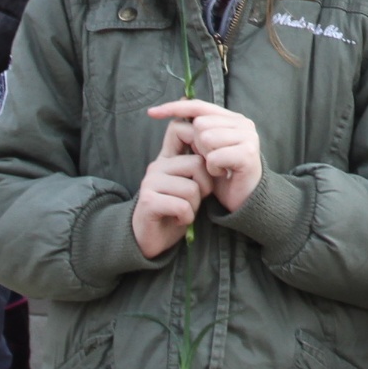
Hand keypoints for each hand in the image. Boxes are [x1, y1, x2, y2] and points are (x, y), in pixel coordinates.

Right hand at [133, 120, 210, 257]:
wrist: (151, 239)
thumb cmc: (176, 211)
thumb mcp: (190, 185)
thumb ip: (198, 167)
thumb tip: (219, 146)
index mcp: (167, 158)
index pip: (179, 129)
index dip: (200, 141)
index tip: (208, 163)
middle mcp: (157, 166)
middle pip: (197, 164)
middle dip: (205, 186)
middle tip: (195, 200)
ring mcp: (150, 182)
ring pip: (191, 187)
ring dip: (194, 205)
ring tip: (184, 211)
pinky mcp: (148, 200)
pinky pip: (182, 205)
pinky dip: (186, 216)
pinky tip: (178, 220)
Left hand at [149, 99, 263, 212]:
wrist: (244, 199)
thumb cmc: (223, 173)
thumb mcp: (206, 148)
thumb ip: (197, 129)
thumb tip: (181, 100)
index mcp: (233, 118)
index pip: (199, 105)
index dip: (174, 108)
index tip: (151, 113)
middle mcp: (243, 123)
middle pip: (200, 124)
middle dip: (197, 145)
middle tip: (208, 159)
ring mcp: (248, 137)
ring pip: (206, 138)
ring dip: (205, 158)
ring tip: (216, 166)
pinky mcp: (247, 153)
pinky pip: (214, 157)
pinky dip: (212, 169)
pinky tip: (221, 174)